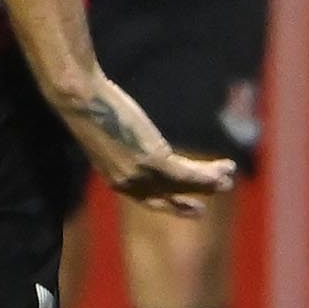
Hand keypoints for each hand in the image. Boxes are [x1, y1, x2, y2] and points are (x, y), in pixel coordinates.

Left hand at [54, 70, 235, 216]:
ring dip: (209, 182)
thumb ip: (119, 145)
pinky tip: (225, 167)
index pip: (145, 198)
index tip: (185, 203)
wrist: (80, 101)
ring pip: (182, 185)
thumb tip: (127, 136)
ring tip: (228, 178)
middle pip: (165, 199)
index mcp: (114, 178)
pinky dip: (209, 173)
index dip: (167, 202)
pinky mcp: (153, 160)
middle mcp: (128, 183)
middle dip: (187, 203)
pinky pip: (188, 173)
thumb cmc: (87, 108)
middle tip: (205, 206)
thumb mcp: (104, 134)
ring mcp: (141, 173)